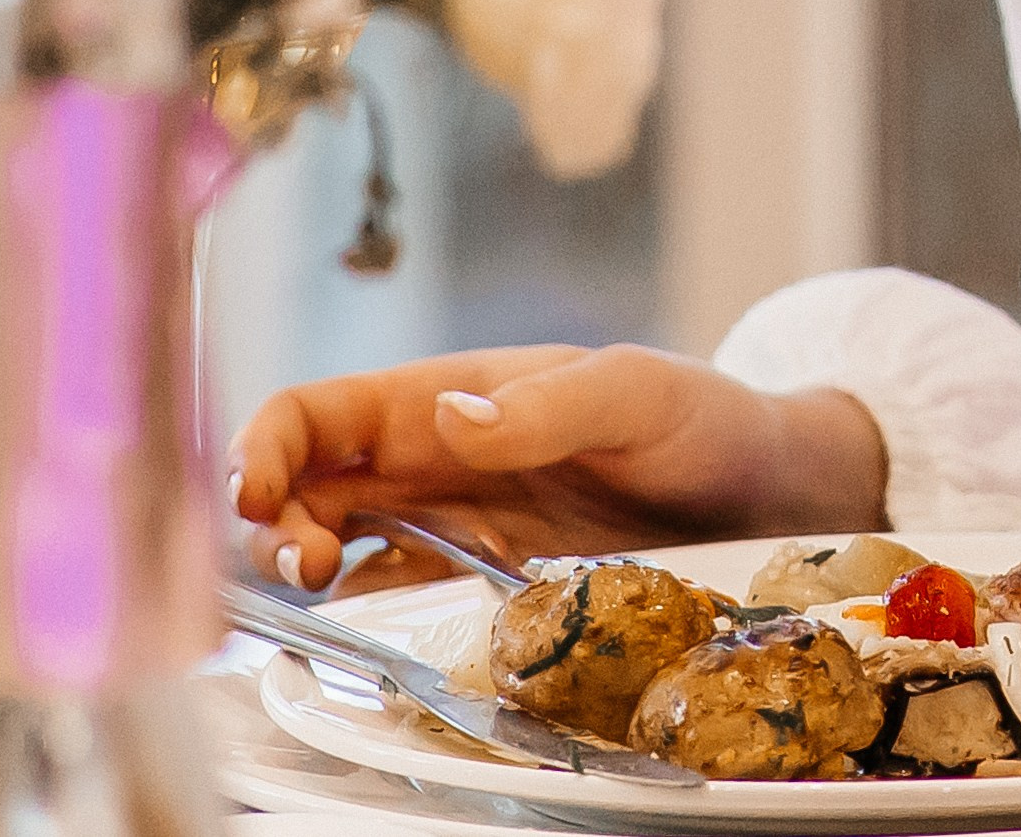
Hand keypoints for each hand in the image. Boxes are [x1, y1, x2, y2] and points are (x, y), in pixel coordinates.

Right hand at [228, 345, 888, 591]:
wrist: (764, 490)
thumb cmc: (702, 419)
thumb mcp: (636, 393)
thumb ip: (547, 405)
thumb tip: (452, 414)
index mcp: (452, 396)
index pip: (325, 409)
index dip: (269, 442)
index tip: (257, 492)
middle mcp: (435, 456)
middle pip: (307, 480)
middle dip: (269, 515)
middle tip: (300, 562)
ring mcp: (454, 519)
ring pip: (333, 539)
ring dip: (301, 562)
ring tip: (318, 587)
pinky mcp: (481, 578)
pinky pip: (394, 592)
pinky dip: (356, 609)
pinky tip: (358, 628)